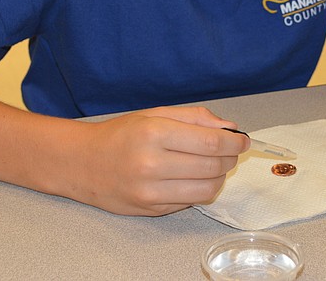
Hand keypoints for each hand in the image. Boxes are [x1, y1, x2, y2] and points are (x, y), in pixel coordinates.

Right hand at [67, 106, 248, 215]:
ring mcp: (151, 192)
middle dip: (230, 158)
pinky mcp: (151, 210)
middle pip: (213, 166)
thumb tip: (230, 128)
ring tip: (214, 164)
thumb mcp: (154, 115)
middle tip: (230, 150)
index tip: (242, 140)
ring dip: (220, 176)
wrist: (83, 163)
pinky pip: (191, 201)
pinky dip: (201, 189)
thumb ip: (194, 117)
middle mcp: (151, 164)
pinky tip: (193, 177)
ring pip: (207, 189)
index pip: (210, 141)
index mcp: (153, 133)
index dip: (234, 142)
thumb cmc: (120, 135)